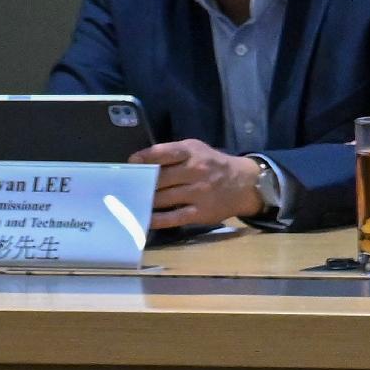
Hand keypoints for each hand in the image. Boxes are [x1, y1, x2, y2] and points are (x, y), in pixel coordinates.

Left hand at [128, 139, 265, 228]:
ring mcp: (199, 193)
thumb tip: (139, 164)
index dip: (143, 158)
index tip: (130, 164)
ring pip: (162, 198)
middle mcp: (196, 171)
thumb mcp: (196, 150)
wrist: (245, 183)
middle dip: (140, 183)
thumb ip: (172, 154)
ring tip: (130, 203)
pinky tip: (145, 219)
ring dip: (144, 201)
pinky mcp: (201, 212)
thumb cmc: (213, 164)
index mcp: (192, 152)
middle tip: (124, 188)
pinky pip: (173, 217)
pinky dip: (156, 219)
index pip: (162, 153)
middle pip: (158, 178)